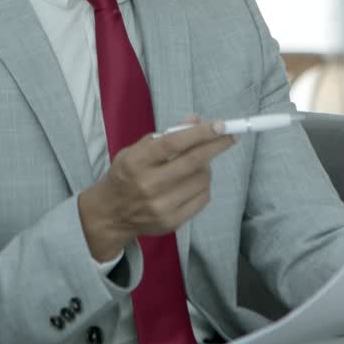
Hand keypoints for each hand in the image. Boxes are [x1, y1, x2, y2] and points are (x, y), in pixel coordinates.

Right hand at [77, 119, 235, 260]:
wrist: (110, 214)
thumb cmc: (126, 175)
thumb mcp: (136, 151)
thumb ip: (165, 136)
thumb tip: (196, 121)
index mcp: (136, 162)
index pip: (172, 143)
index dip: (199, 133)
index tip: (221, 125)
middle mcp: (148, 185)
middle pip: (192, 162)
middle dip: (216, 146)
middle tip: (232, 136)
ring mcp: (161, 206)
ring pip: (201, 180)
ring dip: (207, 167)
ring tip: (200, 163)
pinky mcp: (172, 222)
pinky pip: (202, 199)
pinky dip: (204, 186)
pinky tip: (195, 182)